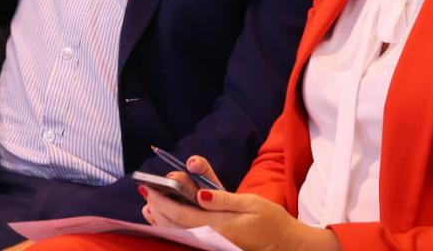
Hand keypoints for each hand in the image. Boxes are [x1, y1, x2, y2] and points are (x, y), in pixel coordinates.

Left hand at [139, 156, 335, 250]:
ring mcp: (213, 246)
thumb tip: (199, 193)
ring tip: (148, 209)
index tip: (149, 188)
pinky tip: (168, 223)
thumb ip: (223, 198)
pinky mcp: (216, 248)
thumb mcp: (250, 202)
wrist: (286, 246)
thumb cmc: (271, 220)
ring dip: (163, 222)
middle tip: (145, 194)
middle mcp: (212, 239)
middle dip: (158, 210)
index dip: (163, 201)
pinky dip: (175, 230)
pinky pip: (189, 240)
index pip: (182, 213)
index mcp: (220, 225)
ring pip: (181, 236)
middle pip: (176, 226)